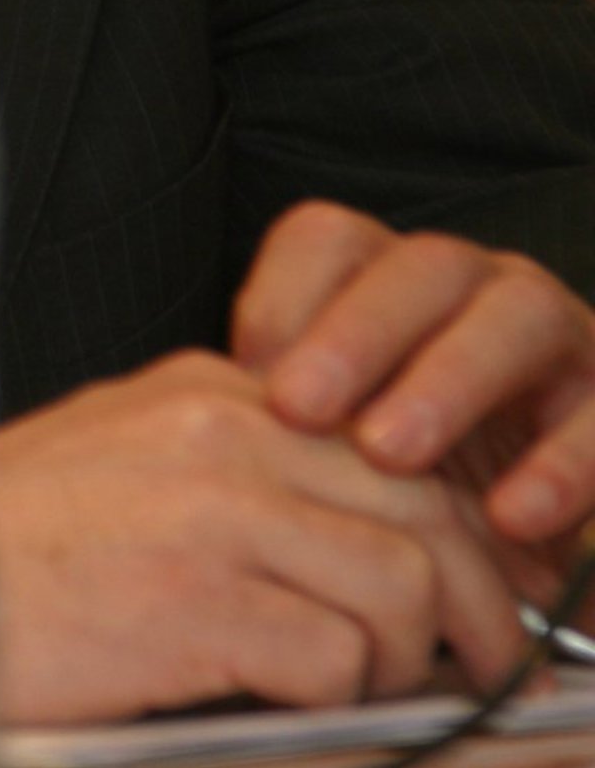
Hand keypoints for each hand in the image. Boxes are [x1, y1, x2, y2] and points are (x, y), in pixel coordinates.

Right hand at [0, 351, 526, 723]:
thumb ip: (233, 473)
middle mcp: (223, 426)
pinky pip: (336, 658)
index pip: (385, 437)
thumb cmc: (4, 546)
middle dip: (474, 596)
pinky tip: (283, 705)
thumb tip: (350, 539)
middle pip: (420, 502)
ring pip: (399, 580)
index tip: (468, 588)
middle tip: (482, 661)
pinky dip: (338, 700)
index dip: (447, 523)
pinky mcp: (198, 598)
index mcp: (209, 389)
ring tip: (361, 693)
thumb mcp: (127, 464)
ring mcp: (212, 507)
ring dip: (401, 658)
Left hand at [233, 202, 594, 552]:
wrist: (531, 526)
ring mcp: (555, 334)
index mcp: (391, 279)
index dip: (287, 298)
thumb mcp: (347, 443)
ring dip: (449, 380)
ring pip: (514, 314)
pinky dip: (562, 465)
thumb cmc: (414, 477)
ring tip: (391, 456)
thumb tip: (208, 422)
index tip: (247, 375)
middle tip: (301, 411)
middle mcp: (474, 286)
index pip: (330, 241)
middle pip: (418, 269)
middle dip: (357, 334)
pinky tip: (512, 515)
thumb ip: (292, 419)